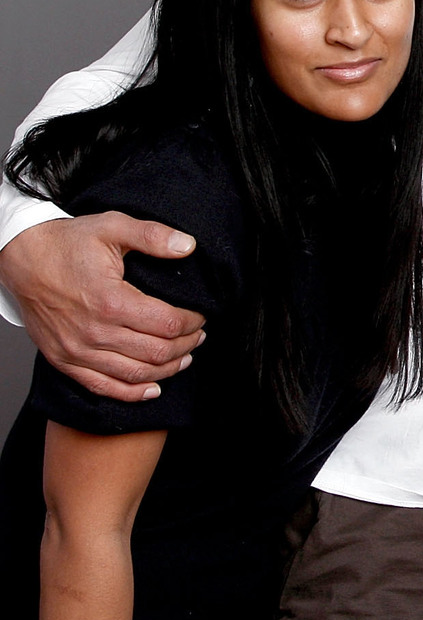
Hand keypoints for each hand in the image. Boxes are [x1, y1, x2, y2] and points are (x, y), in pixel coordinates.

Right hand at [1, 214, 206, 400]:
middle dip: (186, 345)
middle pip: (156, 352)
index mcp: (110, 300)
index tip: (201, 316)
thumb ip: (153, 235)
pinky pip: (103, 387)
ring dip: (167, 369)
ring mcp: (77, 350)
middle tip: (198, 336)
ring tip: (184, 357)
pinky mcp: (64, 360)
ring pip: (136, 374)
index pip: (168, 324)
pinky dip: (132, 393)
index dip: (192, 323)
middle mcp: (93, 331)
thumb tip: (188, 245)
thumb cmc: (67, 244)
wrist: (23, 259)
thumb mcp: (112, 226)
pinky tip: (153, 388)